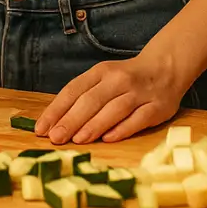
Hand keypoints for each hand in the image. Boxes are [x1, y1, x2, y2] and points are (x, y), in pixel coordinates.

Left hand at [34, 52, 183, 144]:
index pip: (74, 90)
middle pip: (91, 100)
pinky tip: (108, 139)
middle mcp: (119, 80)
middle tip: (55, 137)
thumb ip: (82, 97)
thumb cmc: (126, 78)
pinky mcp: (157, 107)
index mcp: (101, 71)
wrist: (166, 67)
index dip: (56, 109)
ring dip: (94, 125)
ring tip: (77, 140)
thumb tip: (55, 122)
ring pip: (114, 109)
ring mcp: (139, 93)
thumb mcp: (102, 78)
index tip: (41, 128)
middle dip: (71, 120)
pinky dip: (122, 129)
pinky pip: (138, 119)